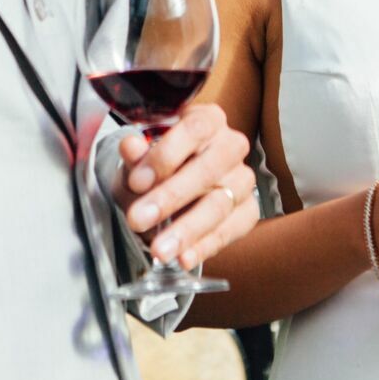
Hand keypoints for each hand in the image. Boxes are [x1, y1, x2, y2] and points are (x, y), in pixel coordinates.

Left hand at [114, 103, 255, 270]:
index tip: (136, 181)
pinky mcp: (248, 211)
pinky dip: (205, 247)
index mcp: (208, 120)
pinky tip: (184, 258)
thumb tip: (130, 146)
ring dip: (186, 230)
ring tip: (159, 250)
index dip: (166, 155)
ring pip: (219, 204)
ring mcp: (243, 180)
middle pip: (209, 170)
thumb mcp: (140, 160)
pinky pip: (230, 231)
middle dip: (171, 197)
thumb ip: (136, 154)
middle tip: (137, 219)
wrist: (172, 191)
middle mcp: (231, 146)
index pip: (195, 130)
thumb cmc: (156, 168)